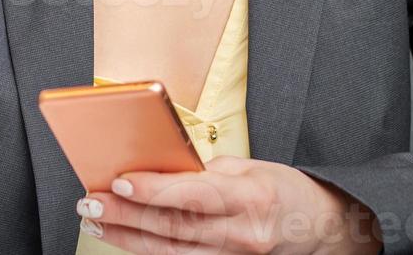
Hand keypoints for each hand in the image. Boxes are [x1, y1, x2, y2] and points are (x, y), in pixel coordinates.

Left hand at [75, 155, 383, 253]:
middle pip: (173, 227)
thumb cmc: (286, 191)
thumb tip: (165, 169)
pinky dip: (149, 250)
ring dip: (127, 235)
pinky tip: (124, 239)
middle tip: (91, 201)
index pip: (194, 195)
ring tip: (96, 220)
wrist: (322, 230)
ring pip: (170, 250)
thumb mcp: (252, 166)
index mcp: (250, 197)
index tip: (121, 181)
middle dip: (126, 215)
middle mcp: (241, 235)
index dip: (155, 190)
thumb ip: (209, 170)